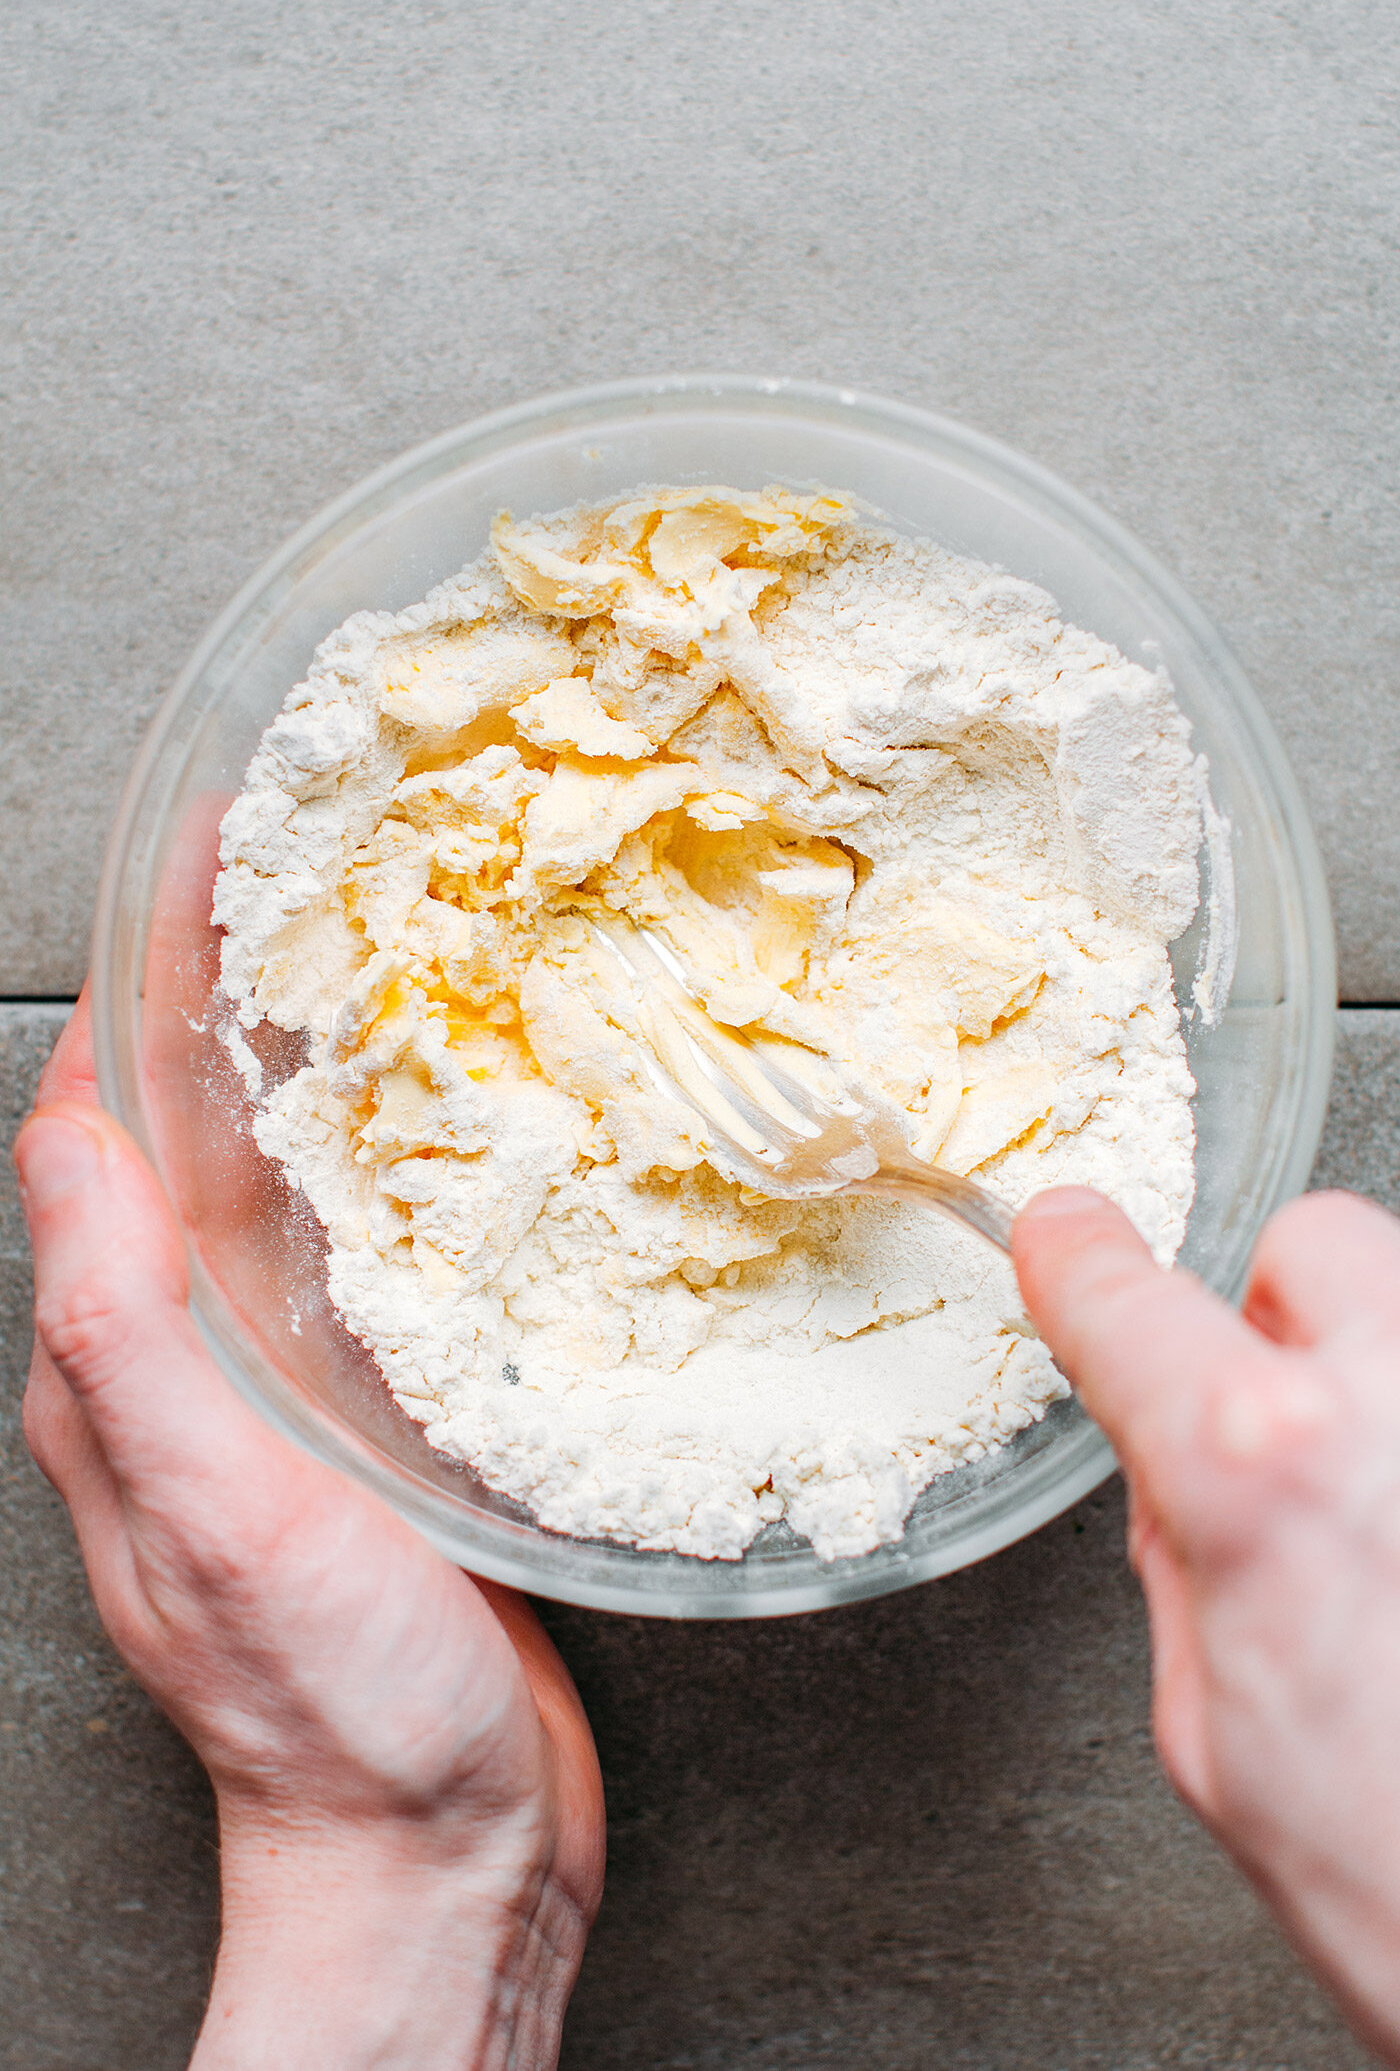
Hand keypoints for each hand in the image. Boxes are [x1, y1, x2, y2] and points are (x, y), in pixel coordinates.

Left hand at [17, 991, 604, 2070]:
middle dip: (223, 1013)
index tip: (194, 876)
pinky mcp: (365, 1431)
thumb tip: (72, 1139)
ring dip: (305, 1084)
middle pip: (175, 1149)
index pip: (86, 1140)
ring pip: (269, 1200)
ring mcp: (274, 1404)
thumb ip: (125, 1336)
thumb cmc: (334, 1702)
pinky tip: (454, 1148)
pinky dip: (383, 1179)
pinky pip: (352, 1269)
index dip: (128, 998)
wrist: (437, 1851)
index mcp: (117, 1373)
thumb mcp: (214, 1511)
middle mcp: (181, 1374)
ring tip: (390, 983)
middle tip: (313, 898)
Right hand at [1015, 1184, 1399, 2065]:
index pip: (1130, 1301)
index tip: (1068, 1240)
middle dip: (1278, 1313)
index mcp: (1266, 1467)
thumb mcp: (1207, 1725)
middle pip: (1318, 1240)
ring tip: (1381, 1514)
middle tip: (1277, 1418)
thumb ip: (1185, 1557)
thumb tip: (1185, 1482)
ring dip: (1383, 1382)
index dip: (1081, 1264)